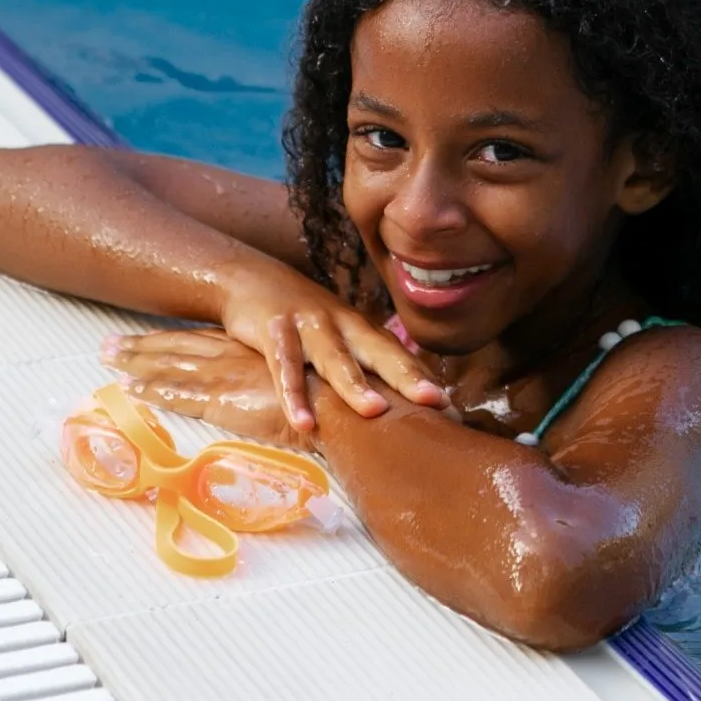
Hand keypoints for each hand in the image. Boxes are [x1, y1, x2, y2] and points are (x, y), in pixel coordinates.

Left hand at [102, 328, 304, 447]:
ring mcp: (223, 376)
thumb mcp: (291, 374)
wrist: (333, 402)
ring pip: (169, 367)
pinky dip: (153, 391)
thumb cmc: (323, 390)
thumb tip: (263, 383)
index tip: (142, 338)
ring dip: (137, 364)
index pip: (196, 340)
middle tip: (109, 345)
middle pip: (174, 348)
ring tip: (110, 361)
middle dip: (140, 347)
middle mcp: (229, 355)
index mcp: (245, 347)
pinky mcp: (220, 400)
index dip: (165, 339)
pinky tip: (133, 390)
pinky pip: (179, 395)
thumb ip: (270, 375)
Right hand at [203, 264, 446, 433]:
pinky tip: (303, 422)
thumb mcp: (335, 334)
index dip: (422, 378)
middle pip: (378, 351)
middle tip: (434, 401)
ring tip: (374, 412)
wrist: (250, 279)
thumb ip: (360, 362)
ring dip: (354, 384)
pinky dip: (292, 394)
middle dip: (407, 375)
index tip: (451, 406)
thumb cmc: (300, 318)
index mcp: (359, 328)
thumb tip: (396, 401)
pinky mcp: (274, 331)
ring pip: (334, 357)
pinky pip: (285, 366)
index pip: (398, 354)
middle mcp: (341, 324)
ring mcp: (308, 325)